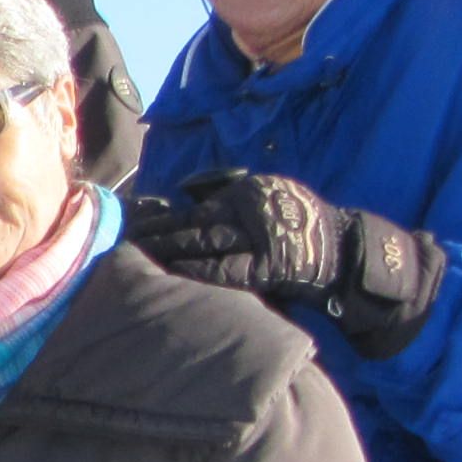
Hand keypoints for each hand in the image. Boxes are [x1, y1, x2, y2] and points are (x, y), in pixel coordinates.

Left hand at [123, 171, 444, 359]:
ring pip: (203, 244)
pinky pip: (226, 270)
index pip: (191, 207)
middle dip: (154, 235)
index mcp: (244, 194)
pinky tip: (173, 275)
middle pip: (190, 224)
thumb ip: (224, 187)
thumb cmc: (297, 223)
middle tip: (120, 243)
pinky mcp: (267, 266)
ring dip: (168, 252)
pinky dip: (198, 272)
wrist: (342, 248)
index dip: (158, 217)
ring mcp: (258, 238)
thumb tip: (183, 191)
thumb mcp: (264, 192)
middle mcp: (248, 211)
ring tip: (136, 259)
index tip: (129, 223)